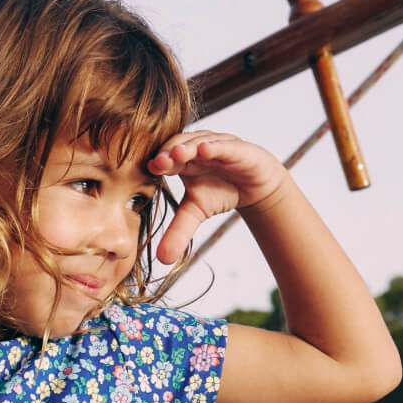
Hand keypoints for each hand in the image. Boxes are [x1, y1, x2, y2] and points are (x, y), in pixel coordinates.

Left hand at [147, 131, 287, 265]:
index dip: (158, 164)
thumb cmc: (220, 192)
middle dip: (168, 153)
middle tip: (158, 162)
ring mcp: (216, 145)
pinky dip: (214, 147)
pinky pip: (224, 146)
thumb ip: (178, 233)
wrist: (254, 186)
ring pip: (200, 142)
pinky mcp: (237, 148)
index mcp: (181, 163)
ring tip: (177, 154)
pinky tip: (205, 150)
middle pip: (178, 146)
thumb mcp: (195, 214)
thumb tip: (162, 260)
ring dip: (188, 147)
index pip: (165, 160)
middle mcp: (196, 149)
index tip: (148, 171)